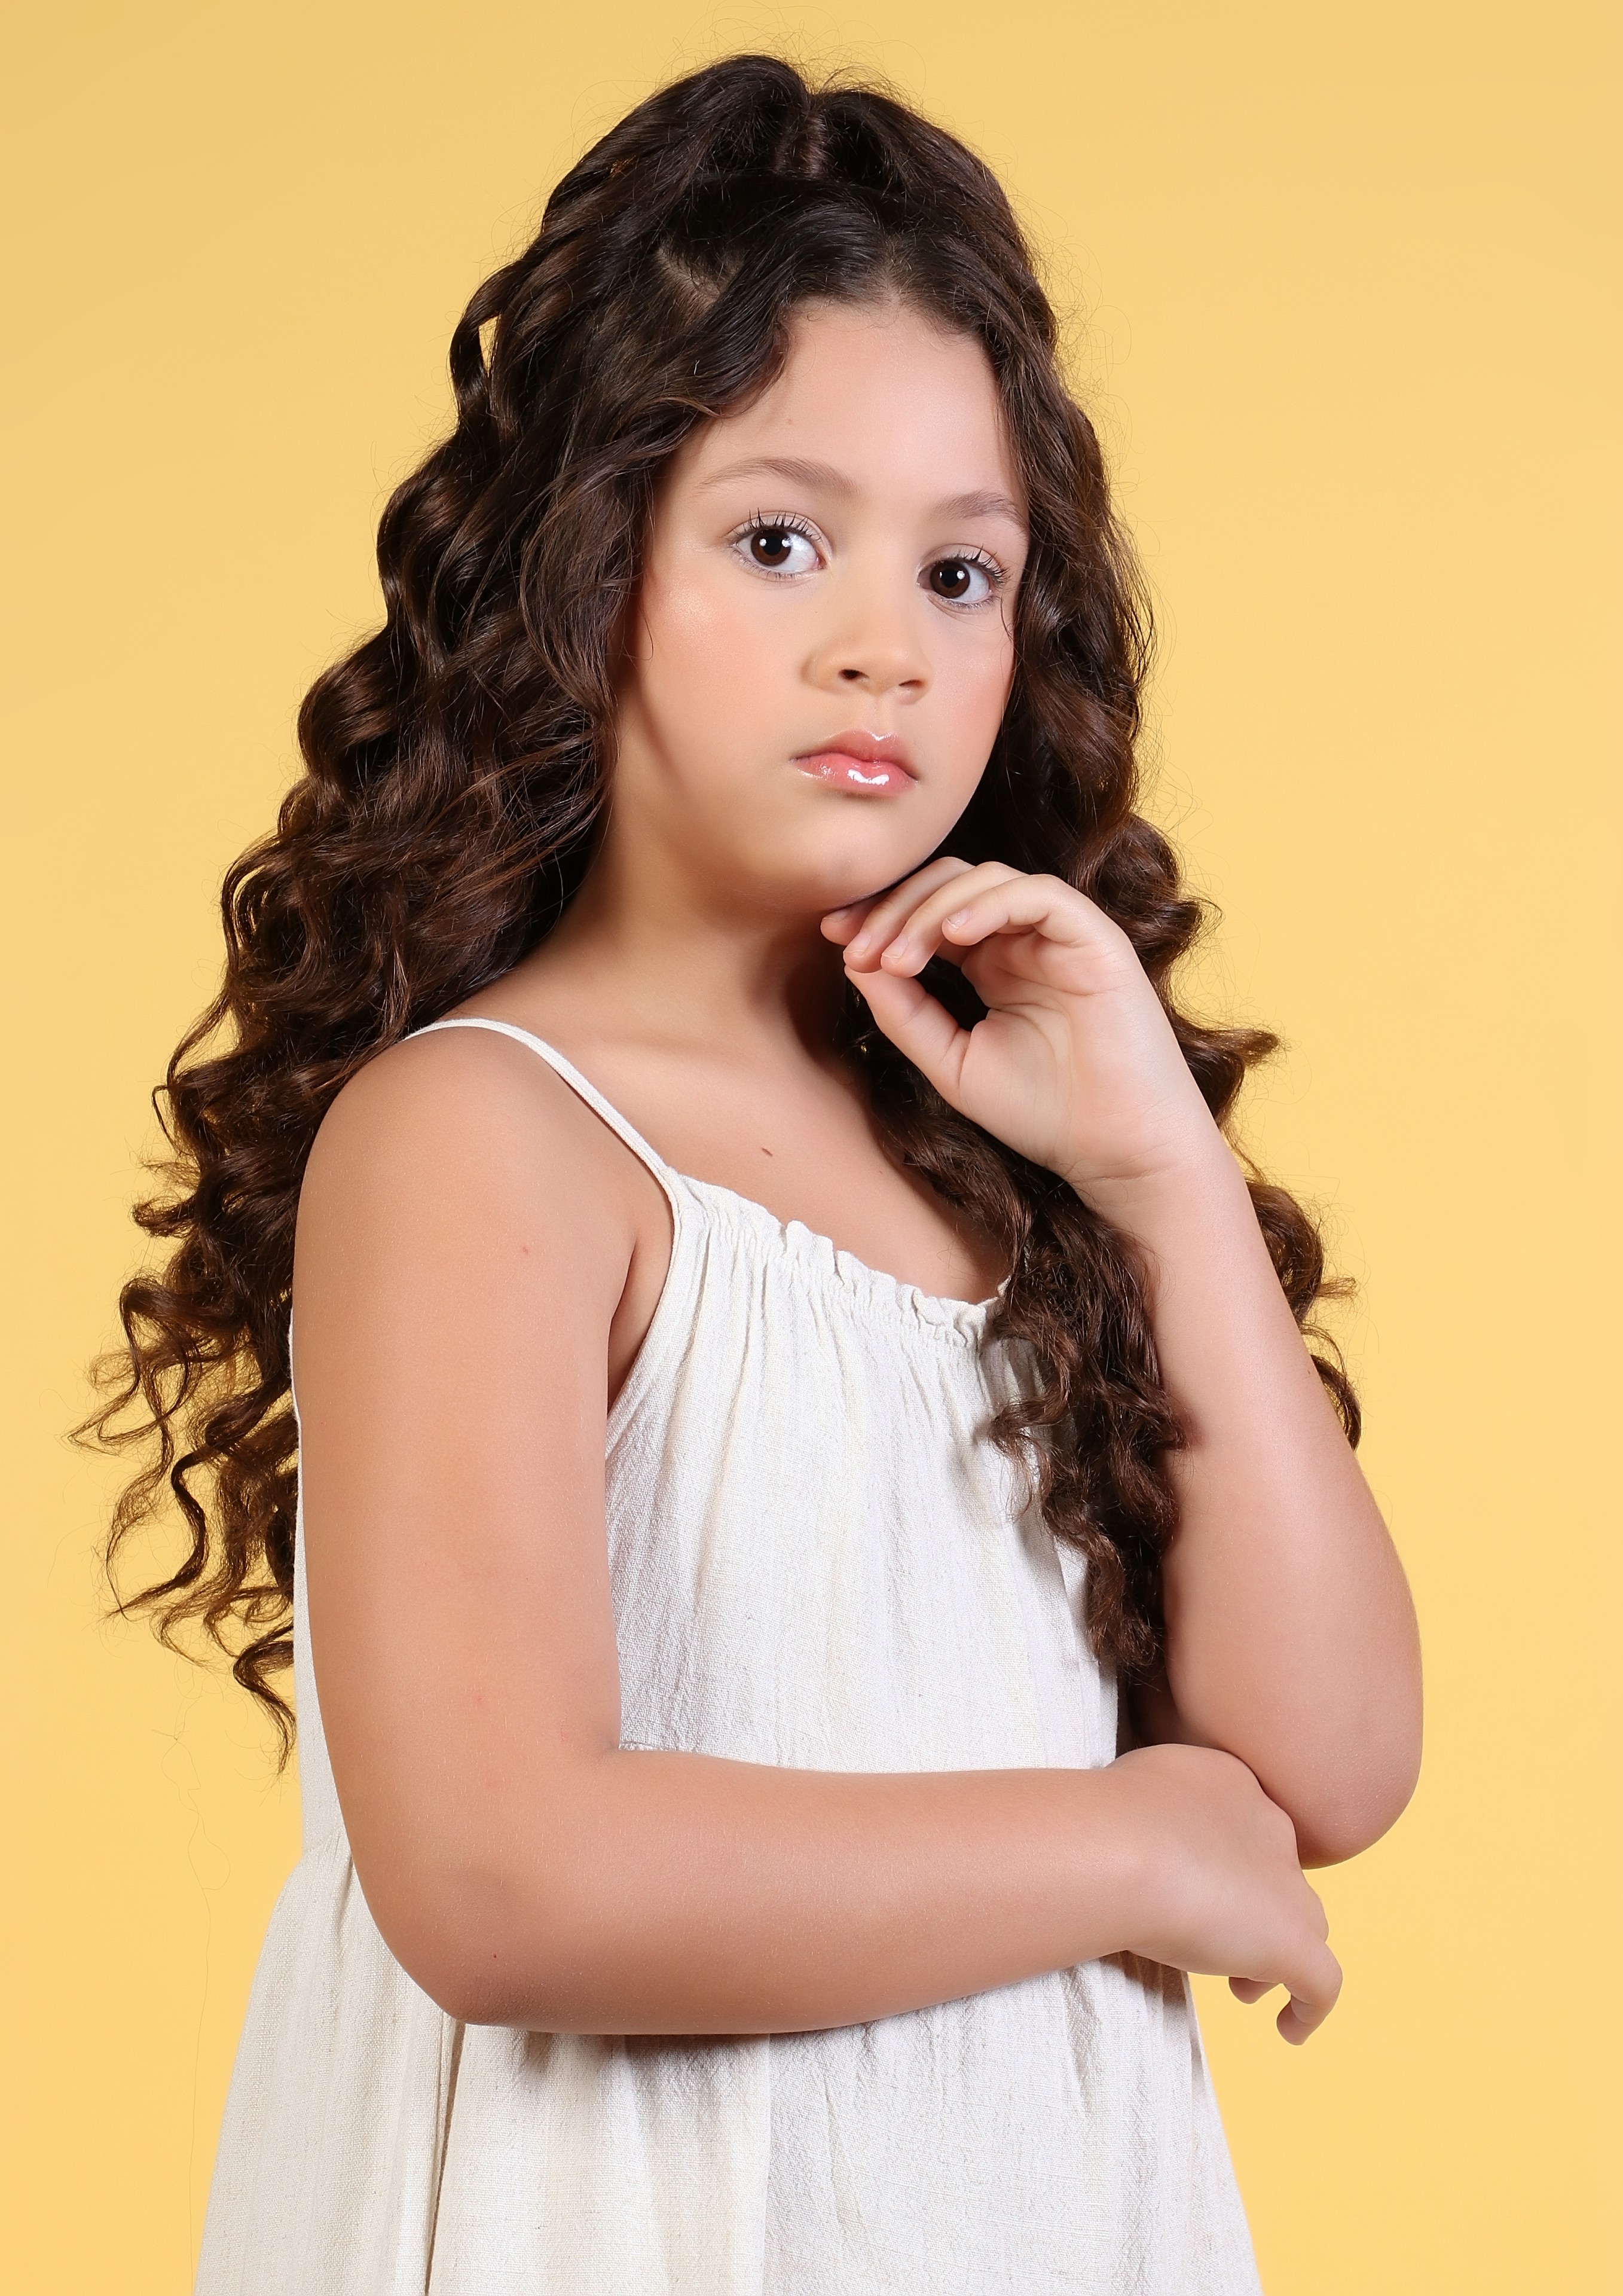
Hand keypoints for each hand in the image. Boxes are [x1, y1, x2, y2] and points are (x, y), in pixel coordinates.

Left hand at [823, 860, 1219, 1211]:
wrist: (1118, 1152)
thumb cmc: (1044, 1114)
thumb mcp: (951, 1063)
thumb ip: (905, 1013)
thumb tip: (856, 961)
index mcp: (991, 965)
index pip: (928, 912)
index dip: (879, 915)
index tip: (835, 938)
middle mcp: (1023, 940)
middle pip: (947, 883)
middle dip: (893, 906)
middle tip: (855, 946)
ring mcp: (1060, 935)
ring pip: (985, 879)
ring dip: (929, 910)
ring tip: (897, 958)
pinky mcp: (1095, 938)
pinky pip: (1038, 895)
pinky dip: (989, 904)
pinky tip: (950, 936)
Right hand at [1103, 1743, 1341, 2042]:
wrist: (1120, 1848)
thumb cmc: (1104, 1819)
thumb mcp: (1124, 1793)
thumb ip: (1144, 1812)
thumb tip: (1126, 1835)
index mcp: (1233, 1785)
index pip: (1247, 1830)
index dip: (1229, 1867)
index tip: (1196, 1895)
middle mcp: (1271, 1829)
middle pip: (1282, 1876)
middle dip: (1257, 1910)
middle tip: (1216, 1943)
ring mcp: (1287, 1888)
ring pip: (1307, 1925)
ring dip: (1277, 1953)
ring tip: (1242, 1989)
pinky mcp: (1293, 1943)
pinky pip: (1322, 1985)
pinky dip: (1309, 2009)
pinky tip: (1288, 2030)